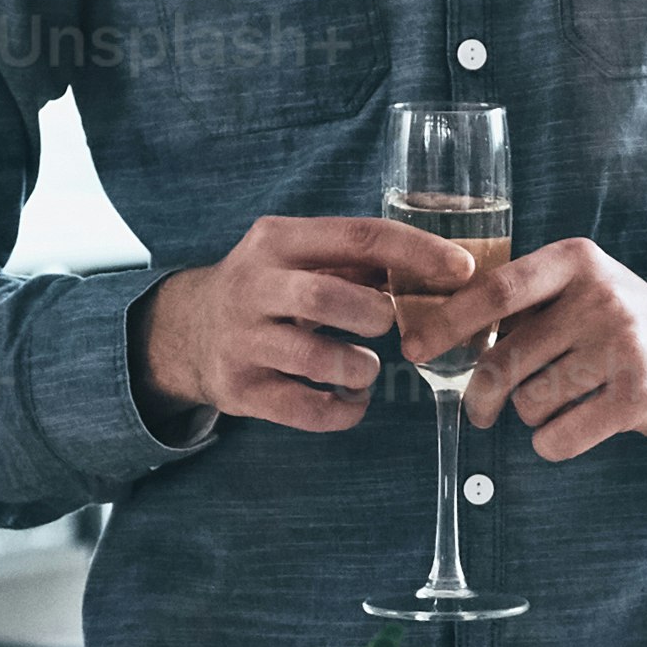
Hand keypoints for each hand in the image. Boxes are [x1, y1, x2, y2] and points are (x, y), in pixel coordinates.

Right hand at [138, 212, 480, 436]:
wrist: (185, 331)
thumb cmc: (270, 290)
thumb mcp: (299, 256)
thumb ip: (359, 259)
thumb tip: (447, 267)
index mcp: (277, 240)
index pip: (357, 235)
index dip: (416, 252)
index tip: (461, 270)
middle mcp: (253, 286)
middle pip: (324, 296)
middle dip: (373, 314)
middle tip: (388, 325)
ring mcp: (242, 341)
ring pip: (314, 359)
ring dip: (359, 367)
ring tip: (365, 368)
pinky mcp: (241, 390)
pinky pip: (305, 409)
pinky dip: (343, 410)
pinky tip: (351, 399)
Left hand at [440, 238, 646, 457]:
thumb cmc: (622, 324)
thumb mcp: (579, 288)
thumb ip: (523, 302)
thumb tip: (439, 333)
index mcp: (576, 261)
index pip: (496, 290)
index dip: (447, 323)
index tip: (414, 349)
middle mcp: (600, 297)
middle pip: (504, 359)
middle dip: (481, 395)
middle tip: (480, 409)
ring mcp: (622, 346)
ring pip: (529, 402)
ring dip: (530, 416)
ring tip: (561, 402)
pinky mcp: (637, 396)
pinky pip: (559, 437)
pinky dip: (552, 443)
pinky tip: (573, 428)